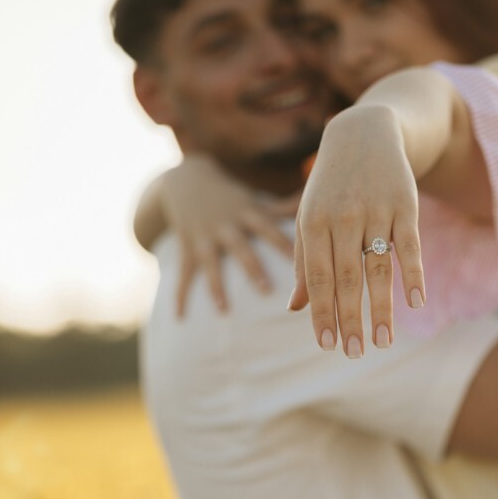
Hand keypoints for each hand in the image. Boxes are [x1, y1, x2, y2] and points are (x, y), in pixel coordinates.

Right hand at [155, 157, 295, 316]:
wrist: (185, 179)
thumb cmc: (233, 197)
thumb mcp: (257, 200)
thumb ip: (286, 207)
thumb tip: (317, 201)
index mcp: (247, 214)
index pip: (270, 230)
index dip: (285, 246)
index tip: (303, 265)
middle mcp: (226, 226)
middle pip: (242, 248)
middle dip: (253, 269)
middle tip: (267, 290)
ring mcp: (204, 238)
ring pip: (211, 264)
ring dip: (217, 287)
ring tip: (224, 311)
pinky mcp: (187, 248)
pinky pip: (183, 275)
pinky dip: (180, 297)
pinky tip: (180, 319)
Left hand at [288, 106, 425, 356]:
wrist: (363, 133)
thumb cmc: (329, 186)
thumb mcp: (308, 217)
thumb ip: (305, 263)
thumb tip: (295, 309)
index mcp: (313, 223)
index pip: (318, 278)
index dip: (322, 313)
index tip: (327, 345)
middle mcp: (343, 218)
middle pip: (348, 279)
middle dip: (351, 320)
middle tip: (355, 353)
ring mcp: (375, 211)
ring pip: (379, 268)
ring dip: (383, 309)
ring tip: (384, 342)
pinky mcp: (405, 205)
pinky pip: (410, 246)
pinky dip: (414, 274)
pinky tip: (416, 303)